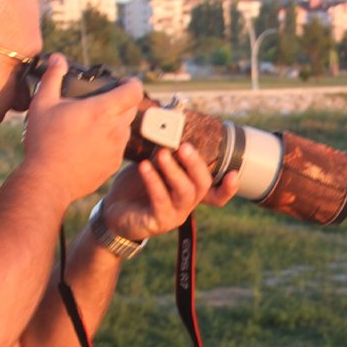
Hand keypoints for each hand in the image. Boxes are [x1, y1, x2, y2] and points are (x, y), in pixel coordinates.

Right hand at [20, 55, 142, 202]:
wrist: (48, 180)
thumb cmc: (44, 141)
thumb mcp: (42, 104)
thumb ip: (53, 77)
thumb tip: (57, 58)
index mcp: (102, 111)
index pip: (134, 91)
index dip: (133, 83)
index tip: (125, 82)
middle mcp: (115, 129)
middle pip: (131, 109)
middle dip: (122, 102)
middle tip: (104, 101)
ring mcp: (116, 149)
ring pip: (125, 129)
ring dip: (115, 123)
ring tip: (94, 124)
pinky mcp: (113, 165)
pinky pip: (118, 148)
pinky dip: (109, 143)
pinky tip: (90, 145)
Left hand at [99, 143, 241, 241]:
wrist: (113, 210)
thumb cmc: (136, 185)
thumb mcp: (153, 166)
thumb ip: (165, 152)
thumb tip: (168, 124)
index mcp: (191, 191)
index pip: (217, 194)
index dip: (228, 187)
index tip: (233, 174)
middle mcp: (187, 204)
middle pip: (202, 185)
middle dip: (195, 164)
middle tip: (184, 146)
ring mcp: (175, 214)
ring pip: (185, 192)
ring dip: (174, 171)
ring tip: (162, 154)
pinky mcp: (158, 222)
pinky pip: (160, 200)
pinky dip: (154, 181)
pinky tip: (144, 167)